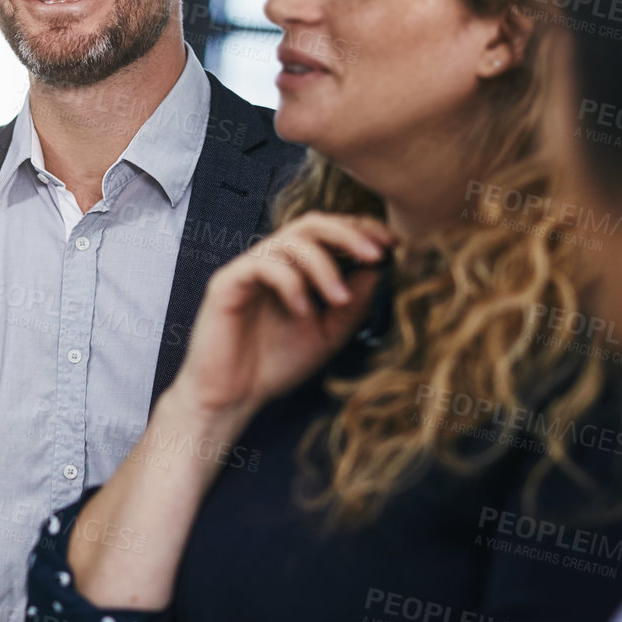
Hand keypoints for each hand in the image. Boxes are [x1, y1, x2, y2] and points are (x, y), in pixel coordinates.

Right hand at [172, 213, 390, 418]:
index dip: (363, 230)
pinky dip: (291, 284)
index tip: (393, 245)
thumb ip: (353, 304)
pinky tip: (303, 312)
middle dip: (349, 233)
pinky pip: (263, 265)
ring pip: (291, 240)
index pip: (331, 232)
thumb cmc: (275, 366)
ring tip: (339, 299)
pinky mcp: (228, 282)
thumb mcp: (329, 335)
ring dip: (324, 265)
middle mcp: (274, 261)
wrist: (233, 398)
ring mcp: (249, 269)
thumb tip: (380, 270)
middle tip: (376, 254)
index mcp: (297, 268)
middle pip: (312, 223)